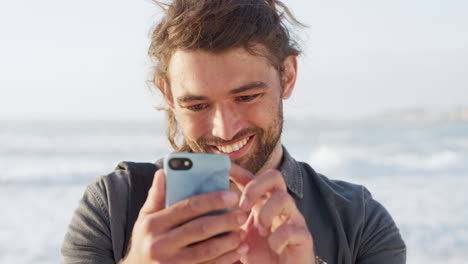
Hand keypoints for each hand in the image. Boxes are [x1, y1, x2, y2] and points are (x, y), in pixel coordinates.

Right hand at [121, 169, 248, 263]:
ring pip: (207, 251)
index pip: (187, 207)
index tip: (232, 195)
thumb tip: (163, 171)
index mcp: (153, 225)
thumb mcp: (144, 218)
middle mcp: (160, 245)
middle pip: (200, 229)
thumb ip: (156, 196)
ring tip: (243, 231)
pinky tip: (238, 250)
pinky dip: (226, 259)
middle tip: (242, 214)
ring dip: (229, 241)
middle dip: (225, 220)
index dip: (212, 200)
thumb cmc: (145, 240)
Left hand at [230, 165, 314, 263]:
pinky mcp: (304, 237)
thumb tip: (208, 209)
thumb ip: (230, 221)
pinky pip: (291, 229)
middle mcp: (281, 206)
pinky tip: (273, 247)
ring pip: (284, 198)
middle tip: (243, 206)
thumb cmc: (261, 255)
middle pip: (275, 177)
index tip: (224, 165)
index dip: (239, 171)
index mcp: (264, 203)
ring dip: (266, 214)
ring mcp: (294, 219)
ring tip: (261, 231)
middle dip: (256, 187)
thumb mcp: (241, 235)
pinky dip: (277, 239)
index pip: (254, 179)